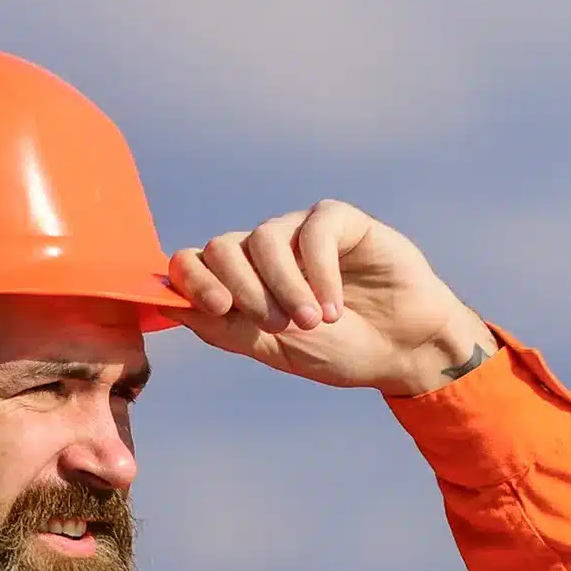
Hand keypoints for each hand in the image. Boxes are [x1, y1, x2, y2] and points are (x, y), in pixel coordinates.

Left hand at [169, 201, 496, 396]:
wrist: (401, 349)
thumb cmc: (336, 350)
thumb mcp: (273, 347)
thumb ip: (223, 326)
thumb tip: (170, 305)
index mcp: (238, 281)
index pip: (193, 264)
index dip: (194, 281)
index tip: (217, 309)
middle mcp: (262, 251)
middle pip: (222, 247)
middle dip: (241, 289)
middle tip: (274, 325)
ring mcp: (299, 232)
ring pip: (263, 238)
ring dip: (283, 287)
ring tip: (312, 323)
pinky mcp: (339, 220)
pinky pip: (313, 231)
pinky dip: (318, 272)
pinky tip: (334, 308)